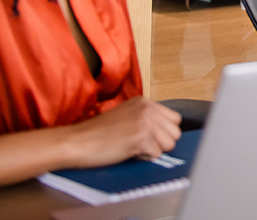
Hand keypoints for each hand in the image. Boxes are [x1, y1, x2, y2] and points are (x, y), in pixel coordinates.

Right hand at [65, 97, 181, 167]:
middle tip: (142, 145)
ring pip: (170, 144)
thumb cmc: (97, 133)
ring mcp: (145, 123)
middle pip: (175, 132)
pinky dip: (144, 158)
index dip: (164, 132)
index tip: (150, 138)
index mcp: (145, 102)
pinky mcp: (140, 138)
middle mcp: (148, 109)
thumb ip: (145, 118)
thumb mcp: (125, 115)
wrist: (77, 141)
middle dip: (162, 143)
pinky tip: (128, 153)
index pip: (174, 119)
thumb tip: (164, 132)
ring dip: (154, 151)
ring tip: (134, 148)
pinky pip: (156, 155)